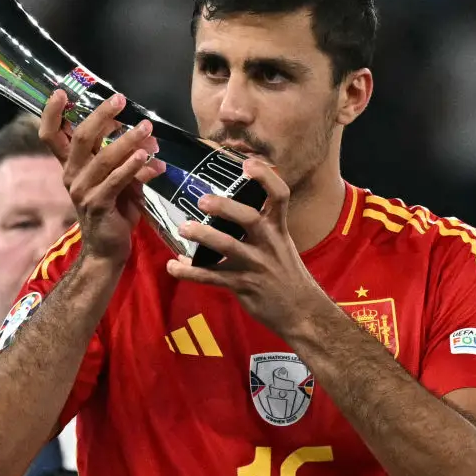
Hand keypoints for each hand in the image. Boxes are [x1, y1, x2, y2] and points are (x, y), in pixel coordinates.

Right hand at [39, 90, 164, 264]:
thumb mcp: (119, 181)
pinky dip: (133, 167)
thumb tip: (148, 141)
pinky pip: (116, 180)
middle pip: (80, 137)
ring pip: (103, 157)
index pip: (51, 135)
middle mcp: (71, 175)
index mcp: (71, 166)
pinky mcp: (97, 204)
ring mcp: (82, 190)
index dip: (51, 113)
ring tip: (147, 128)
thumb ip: (127, 160)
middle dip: (101, 115)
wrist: (108, 249)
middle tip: (121, 100)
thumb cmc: (114, 211)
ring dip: (128, 140)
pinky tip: (147, 158)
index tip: (62, 92)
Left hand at [165, 159, 327, 334]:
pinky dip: (190, 272)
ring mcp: (256, 265)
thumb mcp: (282, 245)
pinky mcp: (243, 286)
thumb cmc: (287, 274)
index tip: (248, 163)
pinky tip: (174, 266)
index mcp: (279, 229)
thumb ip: (262, 226)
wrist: (301, 312)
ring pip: (228, 247)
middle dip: (226, 207)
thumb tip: (231, 205)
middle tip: (203, 200)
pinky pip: (212, 277)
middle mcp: (269, 243)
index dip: (266, 177)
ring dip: (204, 235)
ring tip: (183, 227)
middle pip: (249, 218)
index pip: (280, 196)